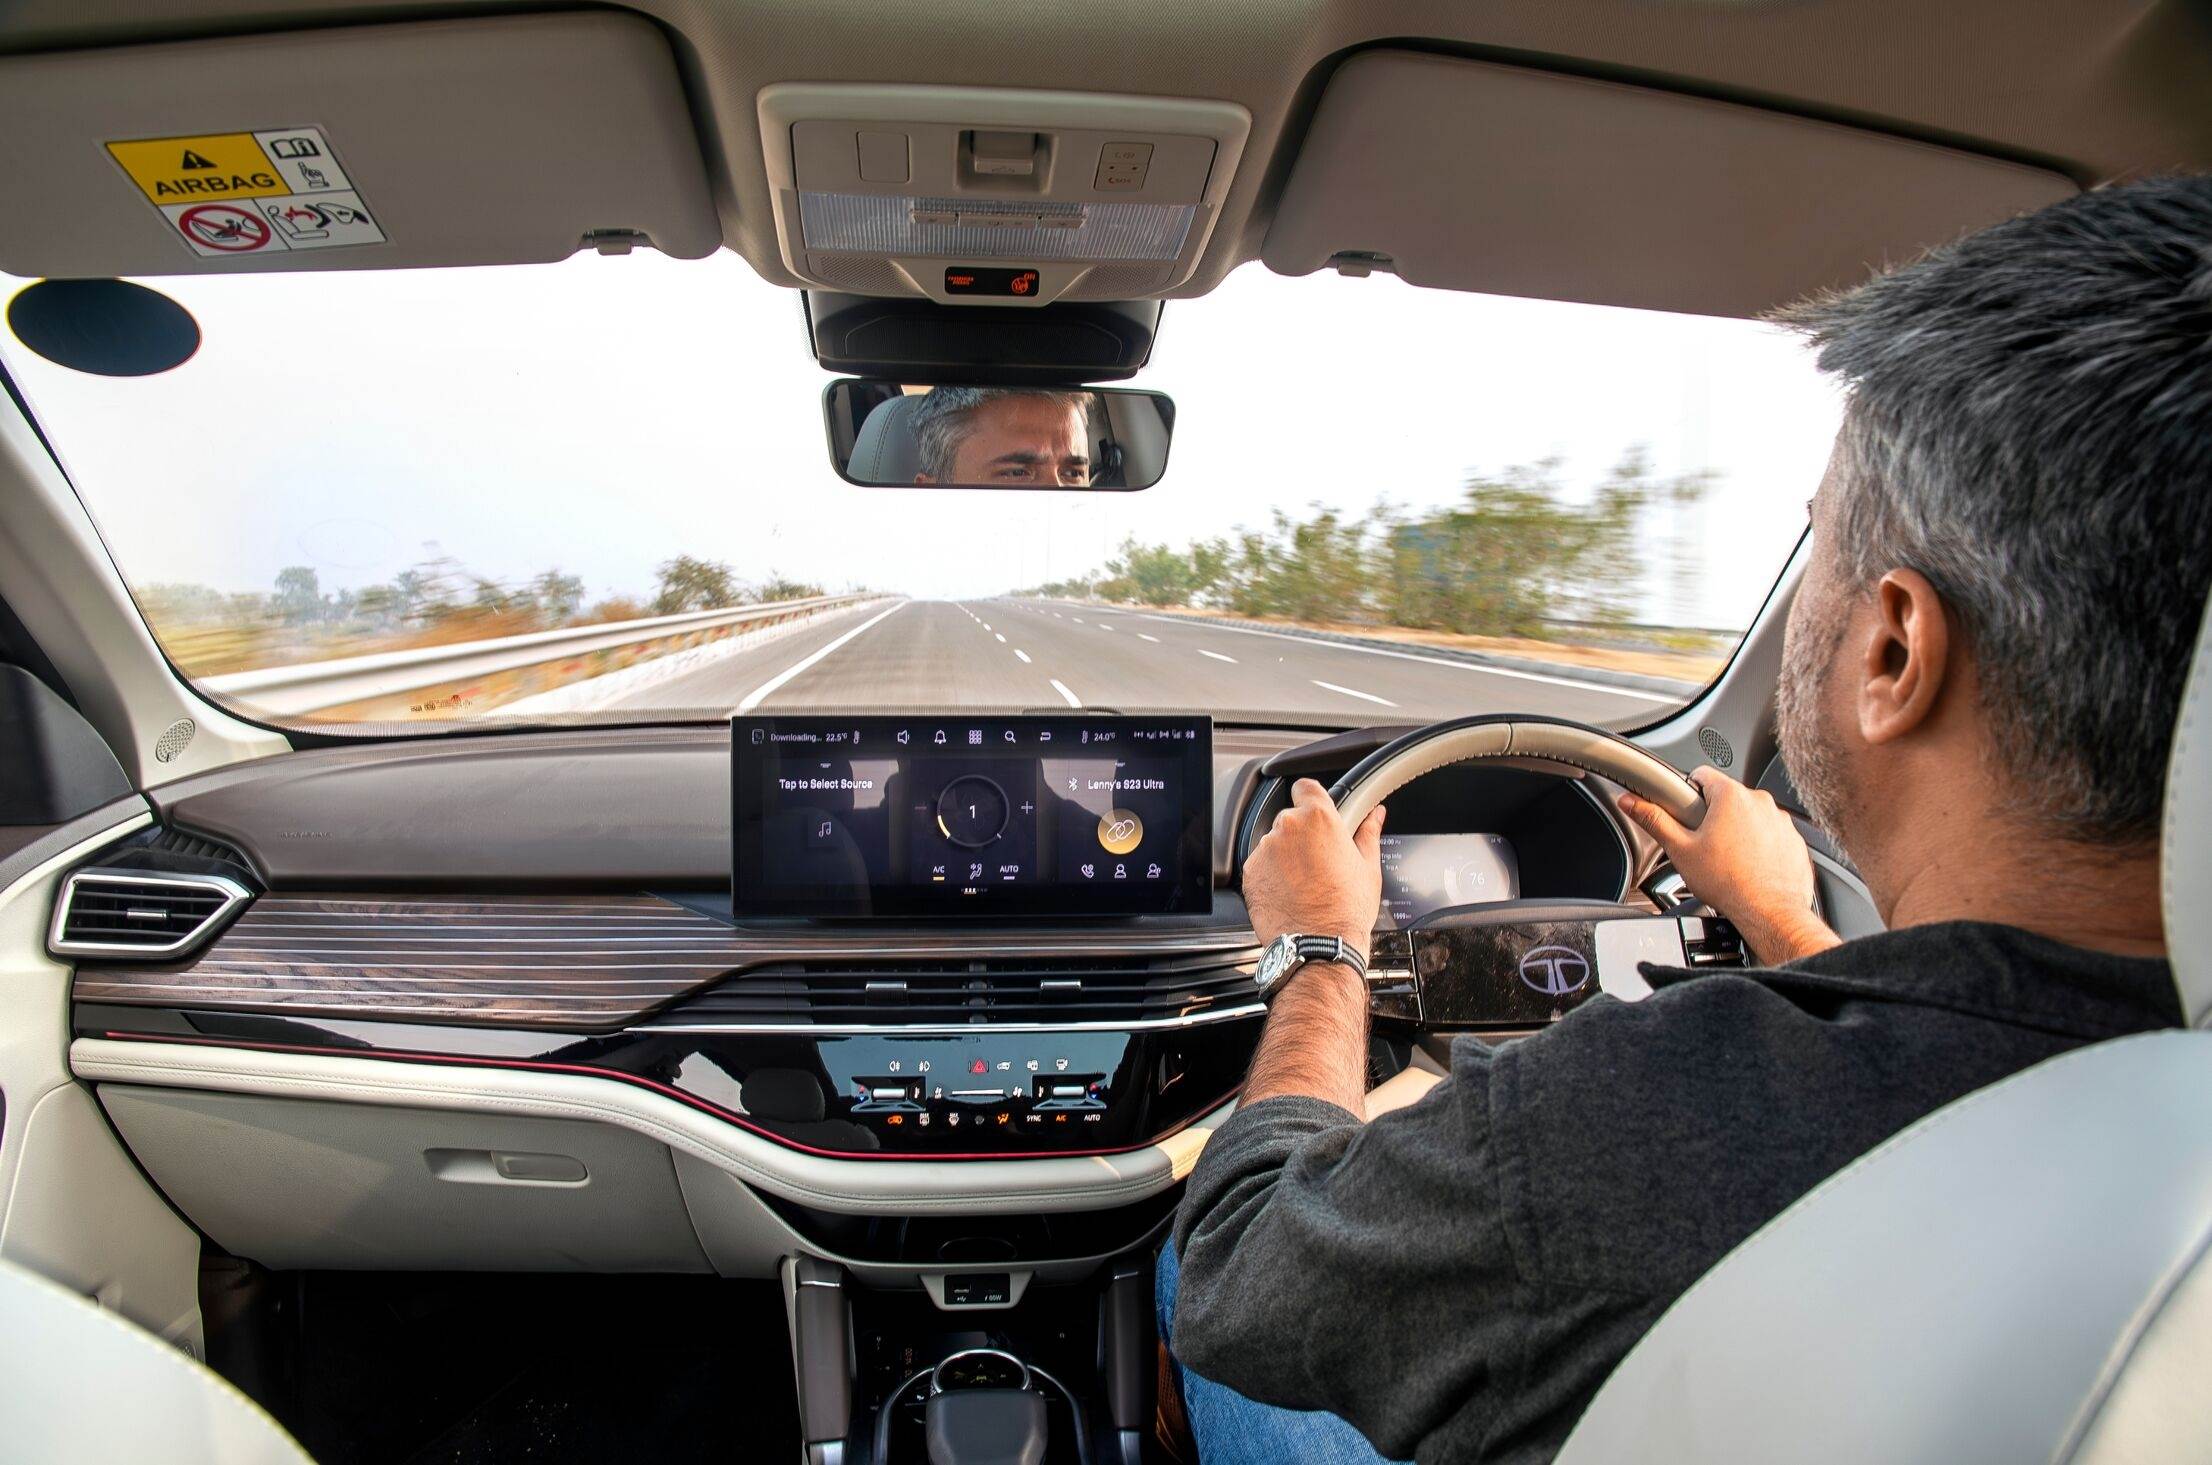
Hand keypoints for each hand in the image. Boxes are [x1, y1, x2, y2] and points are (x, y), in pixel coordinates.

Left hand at [1242, 778, 1384, 960]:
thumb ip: (1368, 832)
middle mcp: (1287, 827)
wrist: (1319, 945)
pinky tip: (1290, 892)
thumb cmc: (1346, 910)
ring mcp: (1265, 849)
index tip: (1316, 810)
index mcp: (1319, 819)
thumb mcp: (1368, 867)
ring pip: (1275, 842)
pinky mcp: (1250, 871)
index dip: (1311, 798)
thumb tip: (1375, 815)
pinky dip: (1271, 874)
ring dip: (1286, 855)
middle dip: (1302, 834)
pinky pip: (1261, 864)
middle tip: (1319, 860)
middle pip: (1291, 818)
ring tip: (1305, 882)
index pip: (1306, 786)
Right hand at [1617, 766, 1839, 965]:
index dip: (1687, 792)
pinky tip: (1748, 867)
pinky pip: (1771, 834)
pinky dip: (1760, 846)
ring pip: (1750, 817)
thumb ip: (1654, 820)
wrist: (1770, 913)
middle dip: (1713, 816)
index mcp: (1732, 796)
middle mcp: (1761, 802)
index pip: (1702, 775)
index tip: (1684, 811)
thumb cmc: (1729, 884)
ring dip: (1738, 831)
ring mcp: (1782, 821)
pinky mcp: (1794, 840)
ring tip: (1727, 859)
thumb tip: (1631, 802)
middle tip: (1703, 844)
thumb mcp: (1680, 850)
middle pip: (1727, 798)